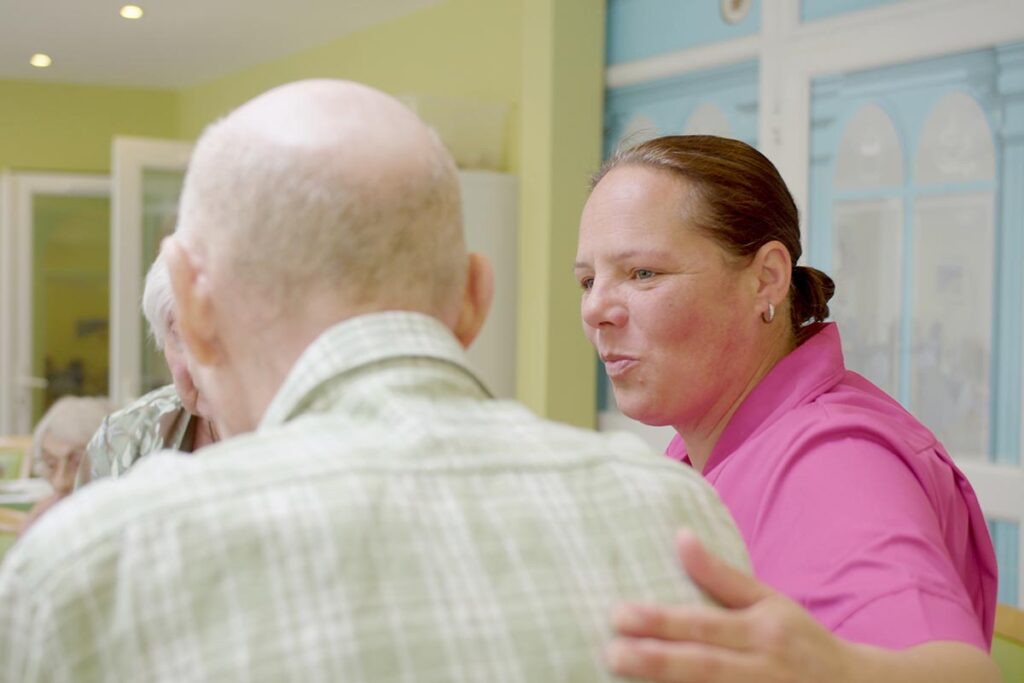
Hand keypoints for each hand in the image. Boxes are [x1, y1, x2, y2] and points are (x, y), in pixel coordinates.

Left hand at [605, 530, 851, 682]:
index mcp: (762, 631)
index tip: (619, 614)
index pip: (704, 625)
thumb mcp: (769, 602)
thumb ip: (720, 576)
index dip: (662, 621)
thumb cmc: (801, 641)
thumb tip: (680, 536)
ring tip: (622, 679)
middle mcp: (763, 669)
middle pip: (704, 667)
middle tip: (611, 653)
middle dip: (656, 661)